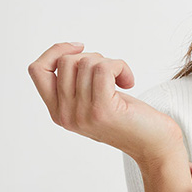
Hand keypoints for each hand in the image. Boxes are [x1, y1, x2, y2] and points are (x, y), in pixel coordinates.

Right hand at [27, 42, 182, 162]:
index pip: (37, 70)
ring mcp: (82, 114)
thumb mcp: (93, 100)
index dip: (55, 51)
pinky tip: (128, 81)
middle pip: (66, 62)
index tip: (79, 47)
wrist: (154, 145)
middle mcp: (65, 116)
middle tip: (111, 74)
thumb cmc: (128, 118)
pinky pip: (104, 68)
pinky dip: (120, 66)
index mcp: (58, 112)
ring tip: (121, 81)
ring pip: (86, 63)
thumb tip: (67, 52)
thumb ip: (75, 83)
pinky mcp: (102, 110)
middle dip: (93, 58)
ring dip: (109, 63)